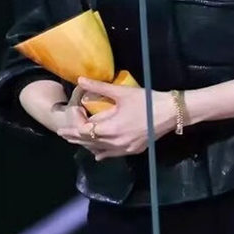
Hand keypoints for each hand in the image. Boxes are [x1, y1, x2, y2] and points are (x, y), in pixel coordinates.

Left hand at [56, 76, 176, 160]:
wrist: (170, 113)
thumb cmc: (146, 101)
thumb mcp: (121, 92)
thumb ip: (99, 87)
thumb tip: (80, 79)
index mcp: (110, 129)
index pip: (84, 130)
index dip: (76, 122)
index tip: (74, 112)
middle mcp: (115, 143)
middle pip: (89, 142)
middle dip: (75, 137)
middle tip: (62, 133)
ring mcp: (124, 149)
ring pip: (99, 150)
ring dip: (87, 145)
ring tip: (76, 141)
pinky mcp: (133, 150)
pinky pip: (112, 154)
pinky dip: (102, 152)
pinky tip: (97, 154)